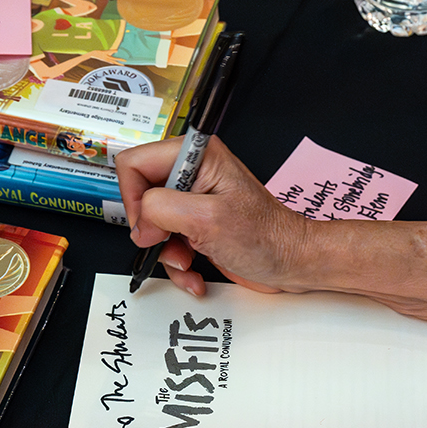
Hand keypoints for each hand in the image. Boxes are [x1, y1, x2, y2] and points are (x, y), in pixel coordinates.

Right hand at [115, 136, 310, 295]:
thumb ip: (162, 209)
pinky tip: (195, 272)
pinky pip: (167, 244)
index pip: (135, 163)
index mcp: (196, 155)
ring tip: (189, 261)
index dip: (134, 198)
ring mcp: (193, 201)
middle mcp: (192, 174)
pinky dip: (177, 264)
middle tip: (171, 242)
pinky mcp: (196, 225)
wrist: (292, 262)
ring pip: (152, 226)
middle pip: (140, 197)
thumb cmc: (267, 237)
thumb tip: (140, 221)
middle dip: (153, 230)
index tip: (150, 224)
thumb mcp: (208, 219)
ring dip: (166, 252)